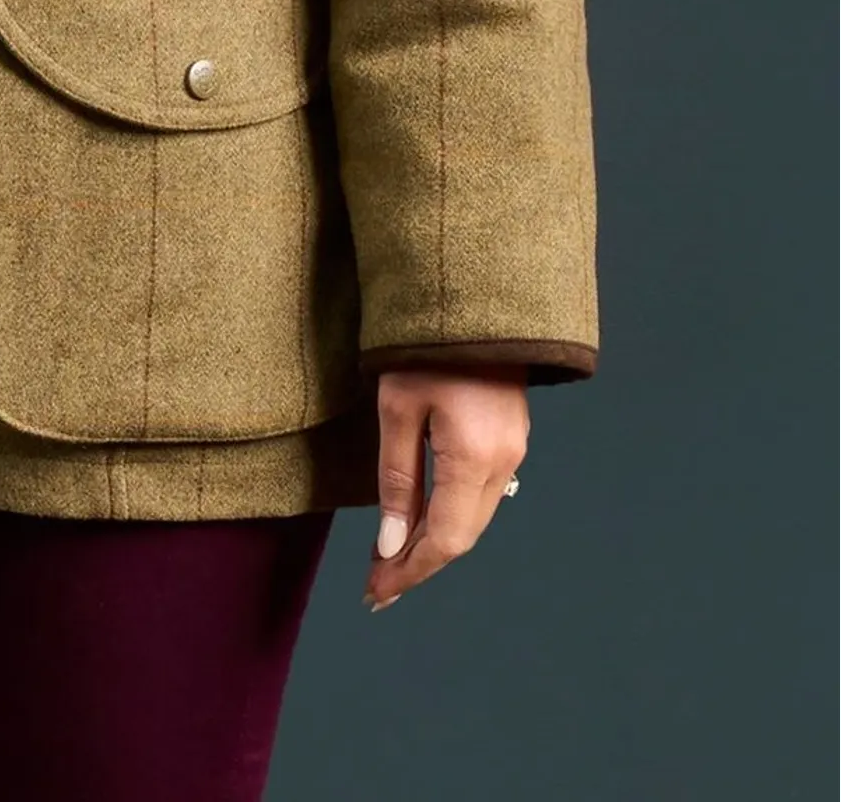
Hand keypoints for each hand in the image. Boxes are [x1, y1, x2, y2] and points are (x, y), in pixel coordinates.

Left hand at [363, 366, 528, 610]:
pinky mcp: (510, 438)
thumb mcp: (396, 407)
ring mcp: (513, 451)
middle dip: (418, 564)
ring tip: (391, 561)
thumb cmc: (424, 344)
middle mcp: (503, 463)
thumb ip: (397, 480)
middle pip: (462, 536)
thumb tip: (392, 546)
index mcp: (475, 458)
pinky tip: (422, 521)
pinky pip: (480, 494)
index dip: (410, 572)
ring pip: (473, 518)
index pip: (446, 541)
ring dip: (434, 543)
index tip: (376, 593)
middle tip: (377, 586)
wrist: (474, 296)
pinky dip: (450, 516)